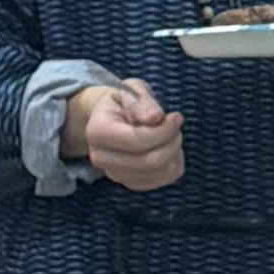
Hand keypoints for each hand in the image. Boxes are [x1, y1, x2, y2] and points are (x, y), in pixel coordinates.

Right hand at [65, 78, 187, 189]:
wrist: (110, 117)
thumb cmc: (122, 101)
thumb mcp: (131, 90)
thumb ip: (142, 102)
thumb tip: (155, 117)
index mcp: (97, 131)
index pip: (136, 140)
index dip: (164, 130)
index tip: (176, 117)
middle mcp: (100, 157)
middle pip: (148, 162)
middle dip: (171, 143)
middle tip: (176, 127)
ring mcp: (114, 174)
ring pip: (157, 173)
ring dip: (174, 154)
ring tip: (173, 136)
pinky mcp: (129, 182)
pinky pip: (161, 181)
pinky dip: (173, 165)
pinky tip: (170, 149)